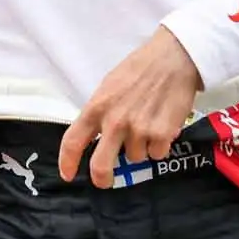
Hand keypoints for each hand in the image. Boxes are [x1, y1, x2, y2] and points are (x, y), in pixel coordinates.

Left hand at [58, 26, 202, 187]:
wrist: (171, 59)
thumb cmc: (139, 69)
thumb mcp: (108, 86)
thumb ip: (100, 112)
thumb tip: (95, 135)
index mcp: (96, 107)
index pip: (73, 141)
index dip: (67, 162)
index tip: (67, 174)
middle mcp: (114, 122)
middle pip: (100, 166)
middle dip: (102, 178)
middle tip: (104, 180)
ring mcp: (138, 130)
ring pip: (135, 157)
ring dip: (140, 147)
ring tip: (148, 123)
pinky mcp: (161, 135)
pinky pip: (157, 153)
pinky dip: (159, 145)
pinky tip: (162, 124)